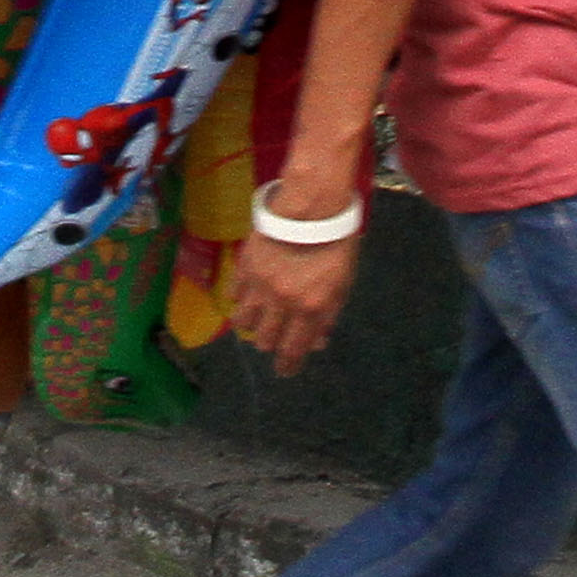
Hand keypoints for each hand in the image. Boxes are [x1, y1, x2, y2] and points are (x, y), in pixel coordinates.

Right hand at [228, 230, 359, 377]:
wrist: (312, 206)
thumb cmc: (335, 244)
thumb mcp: (342, 284)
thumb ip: (327, 315)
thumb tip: (316, 341)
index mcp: (310, 309)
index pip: (292, 351)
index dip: (287, 366)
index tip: (285, 371)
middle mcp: (282, 303)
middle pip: (264, 340)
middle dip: (270, 343)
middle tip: (275, 337)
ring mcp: (260, 285)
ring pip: (243, 322)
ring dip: (252, 324)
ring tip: (258, 318)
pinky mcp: (245, 267)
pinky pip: (234, 295)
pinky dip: (241, 300)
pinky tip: (248, 295)